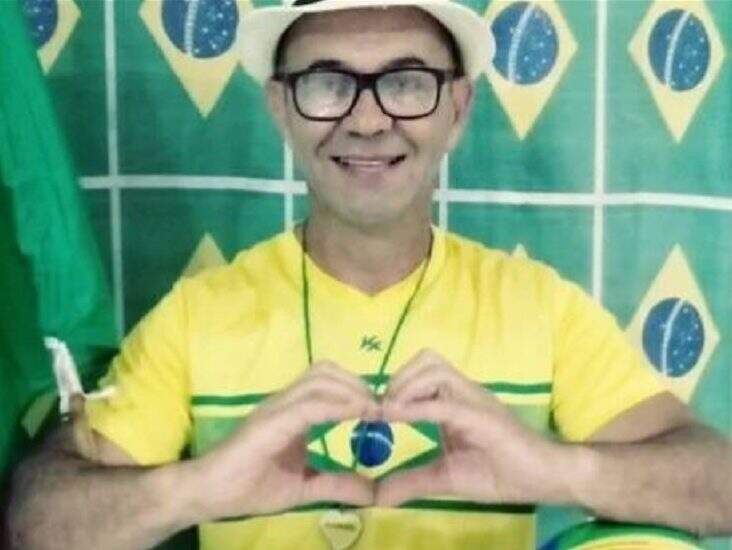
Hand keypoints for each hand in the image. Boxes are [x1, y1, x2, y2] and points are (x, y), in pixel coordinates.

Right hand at [191, 361, 378, 519]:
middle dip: (359, 384)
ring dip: (352, 390)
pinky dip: (337, 405)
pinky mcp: (270, 422)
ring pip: (320, 380)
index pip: (328, 383)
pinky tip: (358, 414)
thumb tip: (372, 492)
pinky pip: (309, 404)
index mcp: (293, 411)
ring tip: (374, 410)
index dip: (357, 390)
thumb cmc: (249, 487)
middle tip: (381, 408)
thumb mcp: (303, 487)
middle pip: (327, 371)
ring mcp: (276, 408)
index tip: (382, 409)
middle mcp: (285, 401)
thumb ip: (335, 484)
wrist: (208, 494)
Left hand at [376, 349, 568, 505]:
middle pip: (426, 359)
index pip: (421, 371)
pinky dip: (417, 406)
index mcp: (454, 399)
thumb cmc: (501, 473)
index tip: (373, 410)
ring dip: (406, 386)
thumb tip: (376, 495)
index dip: (394, 384)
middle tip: (384, 409)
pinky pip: (445, 402)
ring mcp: (474, 399)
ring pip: (434, 369)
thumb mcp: (446, 477)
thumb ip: (412, 480)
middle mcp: (463, 391)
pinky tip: (397, 417)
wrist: (545, 478)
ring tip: (391, 413)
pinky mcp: (482, 416)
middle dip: (397, 379)